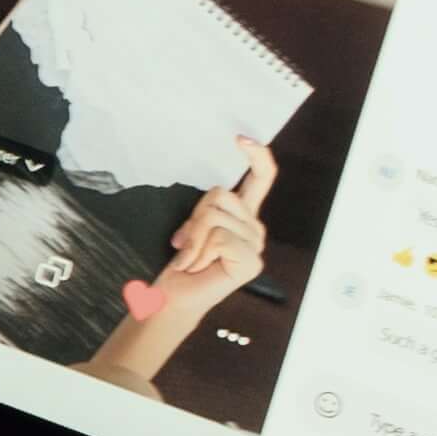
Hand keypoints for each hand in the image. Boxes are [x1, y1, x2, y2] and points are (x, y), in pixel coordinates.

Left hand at [155, 135, 274, 319]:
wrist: (175, 297)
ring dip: (194, 238)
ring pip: (214, 217)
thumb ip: (206, 209)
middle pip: (220, 195)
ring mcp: (255, 244)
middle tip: (187, 243)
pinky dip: (200, 251)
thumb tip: (210, 207)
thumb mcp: (192, 226)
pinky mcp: (251, 261)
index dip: (257, 156)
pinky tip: (200, 266)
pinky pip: (218, 237)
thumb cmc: (183, 261)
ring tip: (193, 258)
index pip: (262, 178)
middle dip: (194, 216)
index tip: (241, 138)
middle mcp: (254, 226)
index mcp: (243, 214)